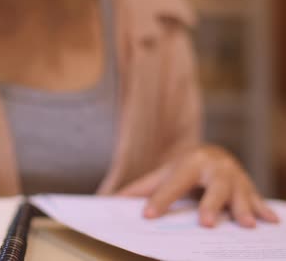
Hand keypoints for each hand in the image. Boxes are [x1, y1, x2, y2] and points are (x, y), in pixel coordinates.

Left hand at [118, 145, 278, 227]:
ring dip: (243, 208)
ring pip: (239, 192)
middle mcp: (215, 167)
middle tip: (205, 223)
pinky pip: (257, 199)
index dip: (160, 201)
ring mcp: (234, 176)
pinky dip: (263, 209)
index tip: (147, 216)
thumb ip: (142, 188)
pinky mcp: (248, 186)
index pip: (173, 184)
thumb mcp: (163, 174)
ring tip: (246, 225)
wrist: (212, 154)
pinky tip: (271, 222)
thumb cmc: (183, 169)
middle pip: (213, 187)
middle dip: (210, 204)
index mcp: (190, 163)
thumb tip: (110, 200)